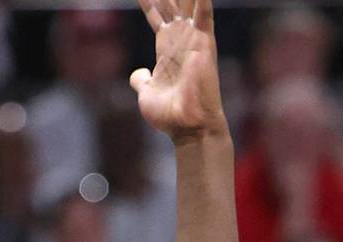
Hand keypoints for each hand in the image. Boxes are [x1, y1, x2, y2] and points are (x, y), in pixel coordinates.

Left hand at [130, 0, 226, 142]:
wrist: (187, 127)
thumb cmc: (169, 115)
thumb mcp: (146, 94)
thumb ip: (141, 81)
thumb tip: (138, 75)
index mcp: (166, 50)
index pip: (157, 17)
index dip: (149, 2)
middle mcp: (181, 41)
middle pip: (171, 4)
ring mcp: (193, 40)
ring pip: (187, 4)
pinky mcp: (204, 44)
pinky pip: (204, 16)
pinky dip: (202, 1)